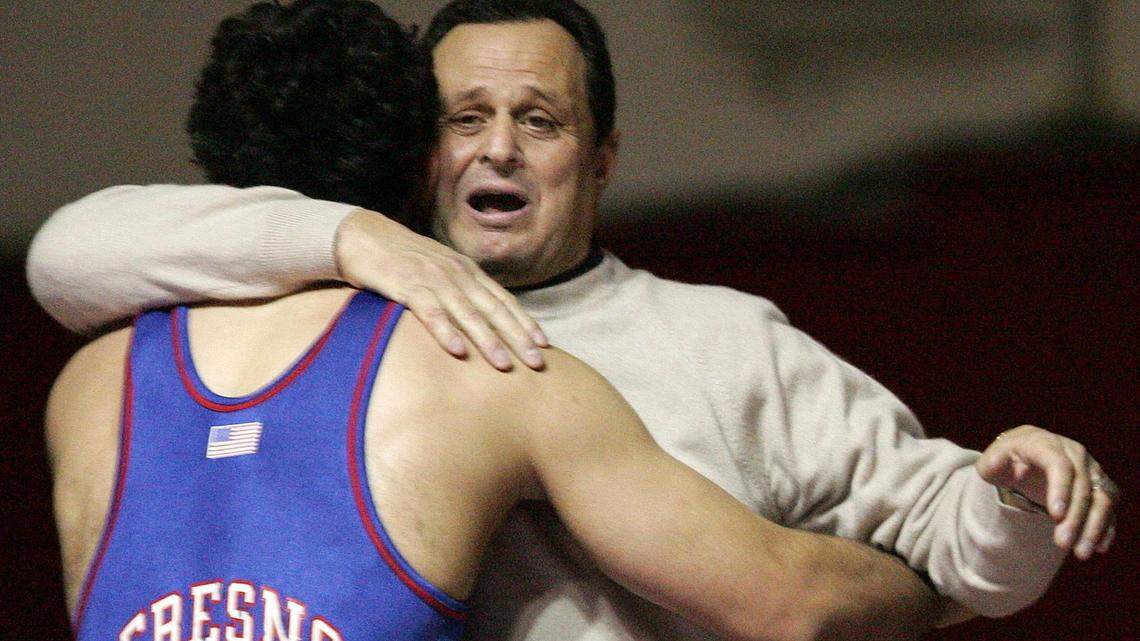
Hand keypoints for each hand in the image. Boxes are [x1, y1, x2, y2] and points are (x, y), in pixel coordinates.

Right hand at [335, 209, 547, 370]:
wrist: (364, 236)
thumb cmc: (404, 259)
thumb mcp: (440, 270)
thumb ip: (462, 290)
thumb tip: (484, 318)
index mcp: (467, 271)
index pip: (503, 300)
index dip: (525, 323)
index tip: (544, 345)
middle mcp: (456, 274)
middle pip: (493, 310)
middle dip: (518, 337)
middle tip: (536, 363)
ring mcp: (432, 279)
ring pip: (467, 314)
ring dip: (488, 341)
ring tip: (503, 365)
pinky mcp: (406, 286)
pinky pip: (430, 313)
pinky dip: (445, 332)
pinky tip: (458, 352)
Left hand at [976, 425, 1118, 559]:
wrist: (1026, 455)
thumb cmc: (1007, 459)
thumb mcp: (993, 460)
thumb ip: (992, 462)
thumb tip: (996, 463)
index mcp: (1046, 444)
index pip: (1060, 466)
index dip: (1061, 490)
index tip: (1056, 516)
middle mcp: (1075, 453)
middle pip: (1082, 486)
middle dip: (1075, 518)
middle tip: (1062, 544)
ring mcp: (1091, 468)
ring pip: (1102, 497)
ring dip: (1094, 526)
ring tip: (1082, 552)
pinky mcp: (1100, 484)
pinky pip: (1108, 506)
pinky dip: (1106, 526)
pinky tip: (1098, 547)